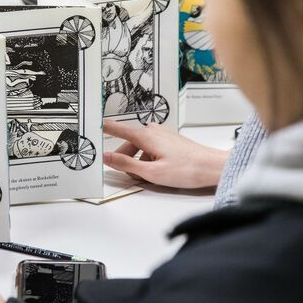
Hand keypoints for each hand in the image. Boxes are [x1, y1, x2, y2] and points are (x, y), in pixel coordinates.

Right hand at [103, 119, 227, 188]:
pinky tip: (158, 172)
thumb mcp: (151, 172)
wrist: (212, 167)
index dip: (104, 128)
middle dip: (127, 159)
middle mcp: (153, 131)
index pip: (118, 129)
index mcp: (146, 135)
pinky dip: (149, 160)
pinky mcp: (169, 141)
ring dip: (139, 162)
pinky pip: (150, 149)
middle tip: (133, 177)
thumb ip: (126, 164)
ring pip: (140, 148)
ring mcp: (162, 135)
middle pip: (129, 143)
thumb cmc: (187, 169)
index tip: (91, 124)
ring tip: (150, 178)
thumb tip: (107, 158)